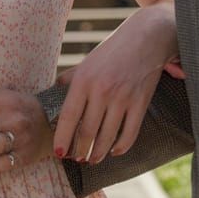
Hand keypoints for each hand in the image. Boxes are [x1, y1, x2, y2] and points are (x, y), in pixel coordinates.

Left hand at [53, 6, 175, 164]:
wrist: (146, 37)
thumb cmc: (112, 50)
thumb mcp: (87, 62)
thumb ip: (70, 79)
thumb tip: (52, 94)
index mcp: (84, 79)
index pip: (69, 116)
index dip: (63, 138)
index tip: (59, 153)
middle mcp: (101, 90)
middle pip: (87, 132)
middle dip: (80, 151)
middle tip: (76, 159)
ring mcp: (122, 98)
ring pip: (107, 137)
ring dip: (98, 153)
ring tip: (92, 159)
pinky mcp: (140, 103)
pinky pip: (129, 134)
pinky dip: (121, 148)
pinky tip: (114, 151)